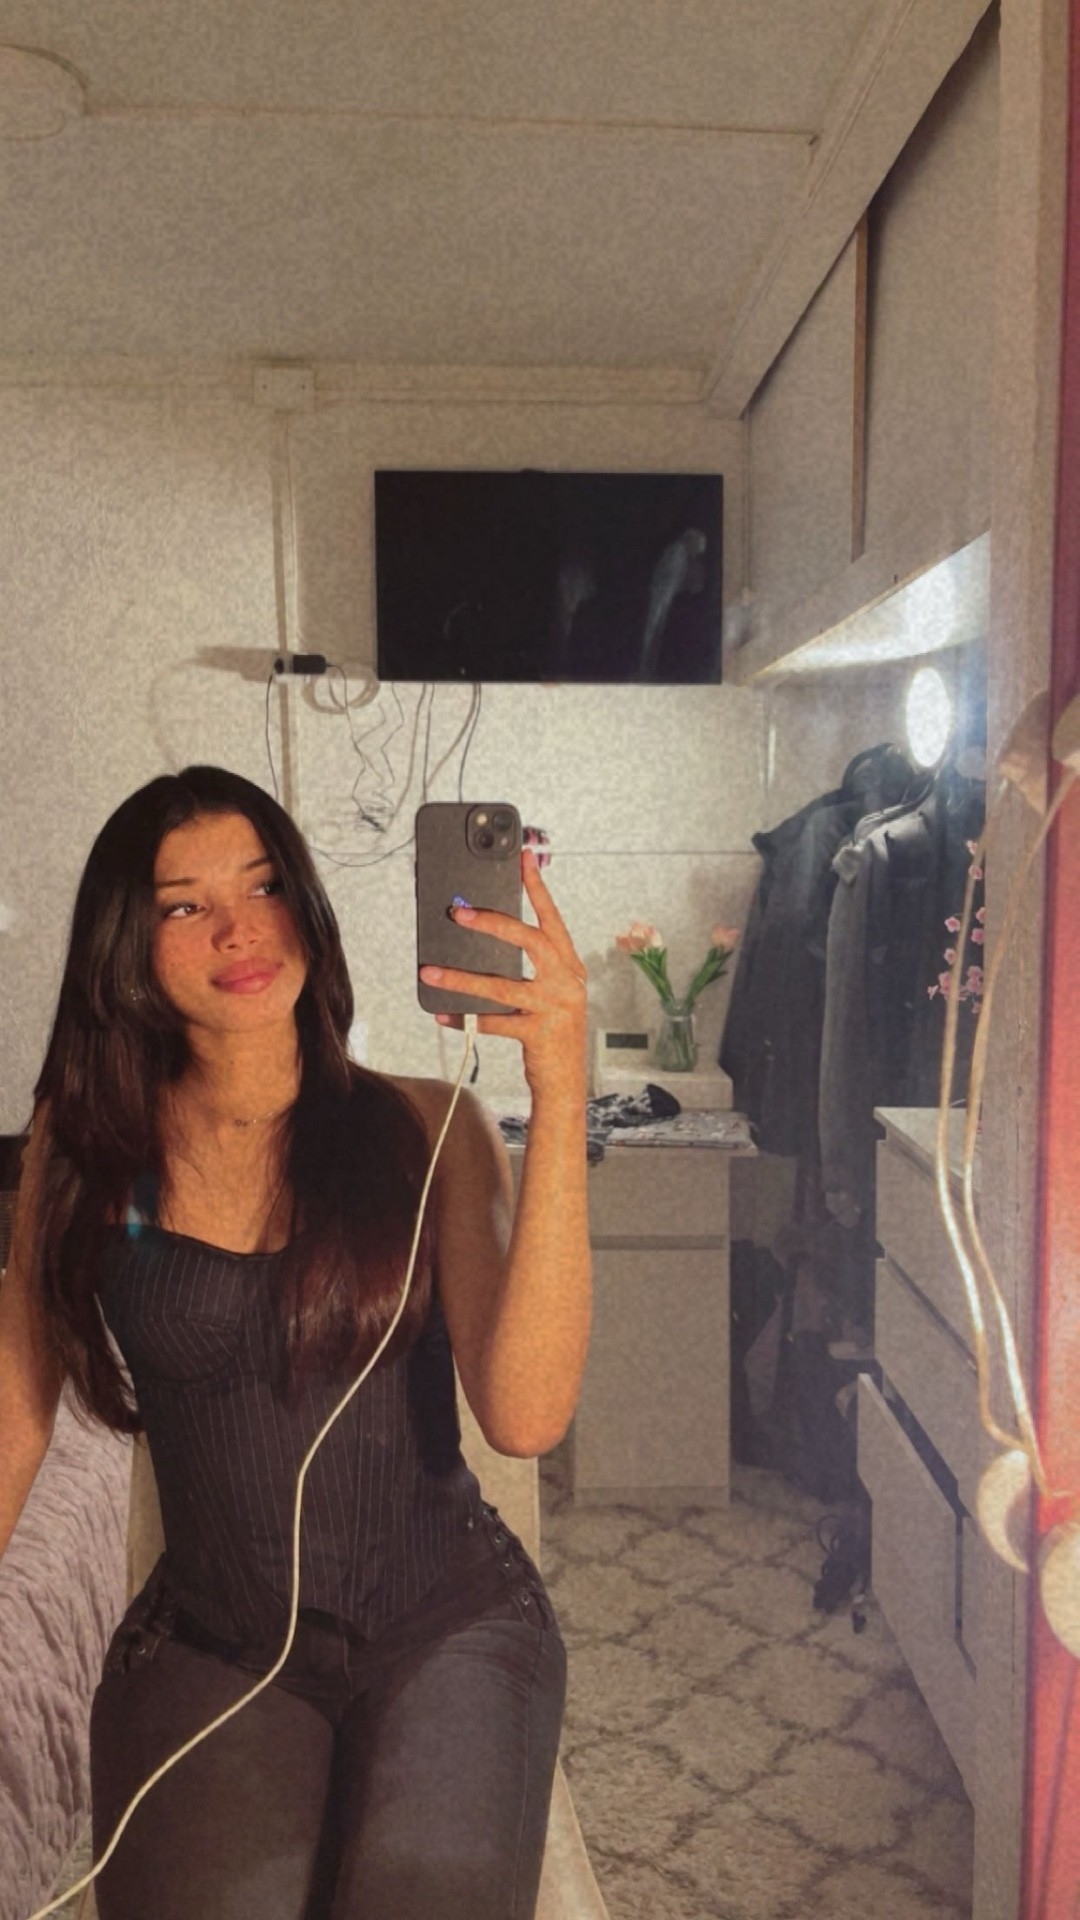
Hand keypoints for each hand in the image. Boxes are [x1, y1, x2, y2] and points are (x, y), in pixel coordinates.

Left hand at [419, 848, 587, 1102]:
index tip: (523, 859)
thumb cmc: (551, 1035)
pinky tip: (442, 1015)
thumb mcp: (548, 996)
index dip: (538, 888)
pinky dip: (464, 1019)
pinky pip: (492, 1022)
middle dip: (493, 923)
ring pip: (501, 985)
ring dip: (460, 977)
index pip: (552, 919)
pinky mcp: (539, 1034)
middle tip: (459, 912)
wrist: (565, 1086)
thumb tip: (480, 943)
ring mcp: (555, 1008)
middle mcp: (568, 983)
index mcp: (570, 967)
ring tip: (430, 971)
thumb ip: (528, 971)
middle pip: (530, 940)